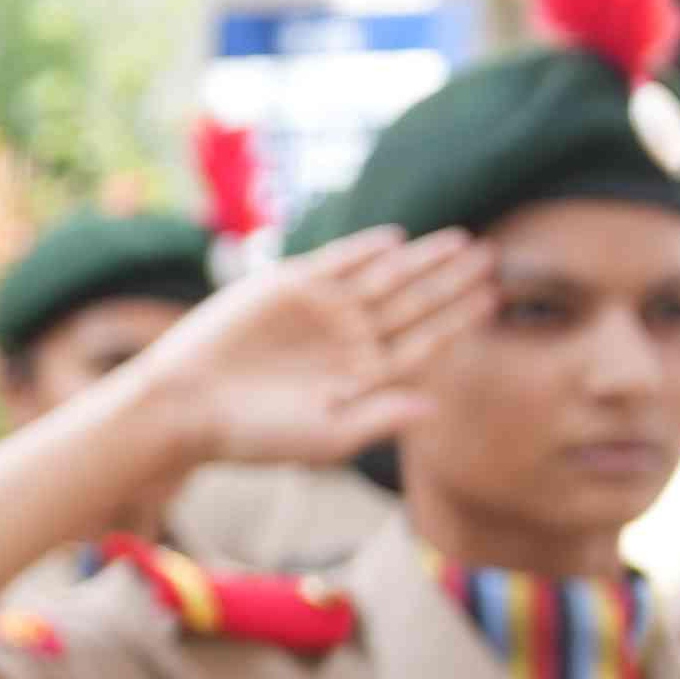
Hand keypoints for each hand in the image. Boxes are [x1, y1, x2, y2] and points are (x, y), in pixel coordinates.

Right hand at [127, 228, 473, 468]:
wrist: (186, 406)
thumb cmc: (254, 435)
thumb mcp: (325, 437)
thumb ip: (379, 418)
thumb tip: (434, 405)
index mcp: (362, 376)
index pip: (423, 342)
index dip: (458, 320)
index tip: (493, 299)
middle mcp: (347, 338)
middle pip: (412, 304)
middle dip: (452, 281)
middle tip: (492, 257)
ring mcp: (319, 310)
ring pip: (383, 278)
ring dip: (421, 260)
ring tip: (462, 242)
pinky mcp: (286, 286)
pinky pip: (335, 262)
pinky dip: (364, 250)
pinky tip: (397, 241)